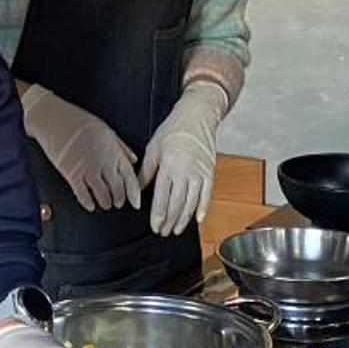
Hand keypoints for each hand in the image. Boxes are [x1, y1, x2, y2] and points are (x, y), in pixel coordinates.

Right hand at [19, 83, 139, 211]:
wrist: (53, 118)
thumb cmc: (78, 121)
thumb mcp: (105, 130)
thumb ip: (121, 147)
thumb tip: (133, 160)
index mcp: (113, 150)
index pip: (129, 176)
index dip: (134, 192)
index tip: (135, 202)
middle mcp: (103, 161)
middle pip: (117, 188)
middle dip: (119, 199)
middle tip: (118, 203)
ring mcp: (87, 168)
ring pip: (101, 194)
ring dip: (105, 202)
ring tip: (105, 204)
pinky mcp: (71, 173)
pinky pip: (82, 194)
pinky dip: (88, 202)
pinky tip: (90, 205)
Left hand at [141, 82, 229, 237]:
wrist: (197, 115)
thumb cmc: (174, 129)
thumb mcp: (154, 147)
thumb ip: (146, 171)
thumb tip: (138, 190)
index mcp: (169, 166)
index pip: (162, 197)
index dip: (158, 215)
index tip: (155, 226)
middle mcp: (185, 172)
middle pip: (177, 204)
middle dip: (169, 221)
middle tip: (163, 232)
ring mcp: (200, 173)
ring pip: (192, 203)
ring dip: (183, 219)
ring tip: (176, 230)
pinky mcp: (210, 172)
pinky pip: (207, 195)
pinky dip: (202, 208)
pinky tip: (197, 219)